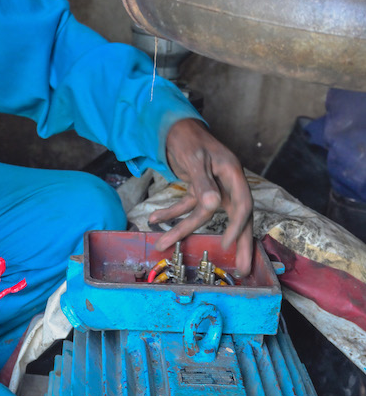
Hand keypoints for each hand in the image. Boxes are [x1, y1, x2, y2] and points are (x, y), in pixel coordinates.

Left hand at [148, 119, 252, 274]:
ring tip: (164, 244)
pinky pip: (187, 205)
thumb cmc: (187, 137)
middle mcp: (226, 182)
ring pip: (205, 215)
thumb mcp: (194, 158)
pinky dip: (171, 213)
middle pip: (236, 217)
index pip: (242, 205)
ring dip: (184, 230)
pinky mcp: (198, 188)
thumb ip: (204, 183)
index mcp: (231, 173)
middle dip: (237, 244)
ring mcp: (213, 187)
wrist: (173, 124)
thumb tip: (214, 206)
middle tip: (242, 270)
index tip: (226, 245)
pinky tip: (152, 219)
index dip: (237, 227)